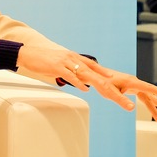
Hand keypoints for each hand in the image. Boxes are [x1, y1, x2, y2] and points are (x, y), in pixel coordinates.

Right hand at [16, 46, 156, 116]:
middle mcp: (77, 60)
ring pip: (89, 76)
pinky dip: (78, 82)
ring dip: (103, 87)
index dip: (115, 85)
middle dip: (116, 91)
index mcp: (80, 61)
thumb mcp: (65, 68)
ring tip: (115, 97)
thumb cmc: (46, 62)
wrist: (28, 53)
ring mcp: (68, 62)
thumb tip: (87, 85)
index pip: (101, 74)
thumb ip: (77, 75)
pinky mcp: (57, 65)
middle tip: (128, 104)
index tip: (127, 95)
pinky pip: (70, 74)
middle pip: (101, 78)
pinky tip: (86, 89)